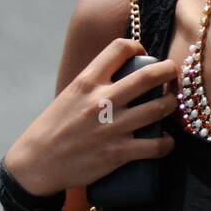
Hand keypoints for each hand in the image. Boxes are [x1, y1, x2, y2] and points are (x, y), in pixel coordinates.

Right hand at [4, 37, 177, 196]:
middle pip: (148, 76)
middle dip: (168, 71)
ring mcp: (112, 127)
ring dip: (171, 104)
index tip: (144, 54)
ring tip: (170, 105)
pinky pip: (156, 146)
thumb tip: (120, 76)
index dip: (137, 46)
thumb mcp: (69, 95)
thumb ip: (93, 84)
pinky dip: (167, 143)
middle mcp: (101, 101)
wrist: (37, 164)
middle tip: (173, 73)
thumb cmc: (54, 128)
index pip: (119, 49)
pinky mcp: (118, 153)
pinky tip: (167, 141)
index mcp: (87, 82)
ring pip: (158, 109)